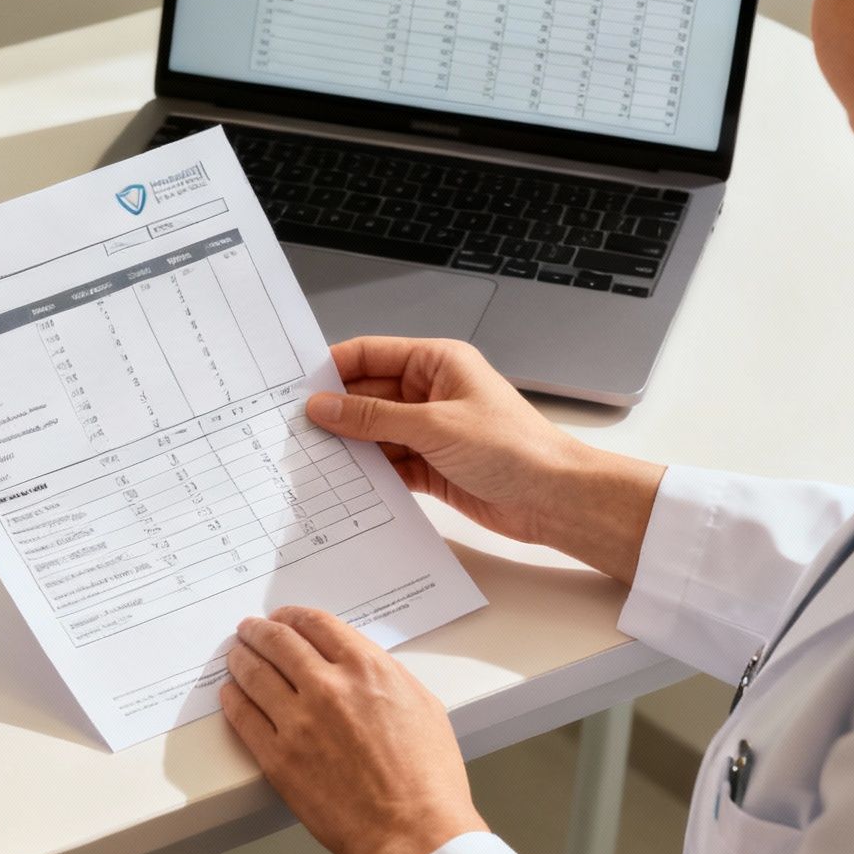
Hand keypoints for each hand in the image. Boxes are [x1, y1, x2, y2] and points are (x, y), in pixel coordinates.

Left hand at [221, 607, 486, 853]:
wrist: (413, 833)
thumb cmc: (428, 779)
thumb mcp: (422, 706)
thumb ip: (384, 678)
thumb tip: (355, 666)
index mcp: (367, 669)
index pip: (316, 624)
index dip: (293, 616)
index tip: (282, 617)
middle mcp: (328, 687)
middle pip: (278, 642)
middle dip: (259, 631)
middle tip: (249, 629)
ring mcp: (298, 722)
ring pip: (254, 674)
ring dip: (240, 658)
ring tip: (234, 655)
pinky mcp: (277, 758)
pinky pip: (243, 717)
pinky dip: (232, 699)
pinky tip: (230, 693)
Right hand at [306, 337, 663, 583]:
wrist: (555, 498)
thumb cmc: (517, 449)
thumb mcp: (435, 426)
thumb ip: (374, 417)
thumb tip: (325, 406)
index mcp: (438, 362)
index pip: (372, 354)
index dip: (333, 368)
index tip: (298, 388)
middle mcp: (432, 392)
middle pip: (367, 395)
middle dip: (336, 412)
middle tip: (298, 431)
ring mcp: (430, 430)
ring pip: (374, 432)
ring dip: (350, 446)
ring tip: (315, 460)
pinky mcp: (431, 465)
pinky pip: (388, 462)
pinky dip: (369, 472)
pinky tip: (346, 483)